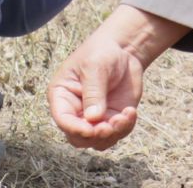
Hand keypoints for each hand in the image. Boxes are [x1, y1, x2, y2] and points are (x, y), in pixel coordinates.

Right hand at [48, 24, 148, 149]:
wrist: (123, 51)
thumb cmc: (101, 53)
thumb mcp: (94, 67)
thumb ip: (93, 92)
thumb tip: (93, 118)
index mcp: (62, 95)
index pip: (62, 119)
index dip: (74, 128)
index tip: (92, 129)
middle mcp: (75, 110)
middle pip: (78, 137)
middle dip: (95, 136)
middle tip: (110, 126)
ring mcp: (94, 117)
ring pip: (98, 141)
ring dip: (113, 134)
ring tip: (125, 115)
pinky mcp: (112, 118)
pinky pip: (116, 134)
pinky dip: (125, 128)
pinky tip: (131, 111)